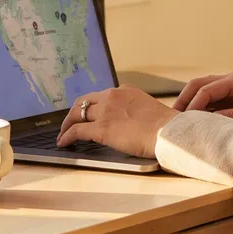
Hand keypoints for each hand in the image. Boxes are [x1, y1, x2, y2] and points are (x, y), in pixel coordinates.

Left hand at [57, 87, 174, 158]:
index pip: (99, 96)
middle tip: (68, 123)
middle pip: (83, 102)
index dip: (89, 106)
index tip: (85, 114)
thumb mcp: (147, 109)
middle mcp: (112, 96)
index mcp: (124, 90)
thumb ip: (134, 111)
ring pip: (76, 114)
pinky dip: (67, 136)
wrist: (168, 132)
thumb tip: (129, 123)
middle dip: (73, 113)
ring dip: (67, 125)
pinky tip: (64, 143)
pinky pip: (76, 131)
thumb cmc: (165, 126)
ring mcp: (105, 112)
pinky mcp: (101, 128)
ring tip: (63, 134)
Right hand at [172, 71, 232, 126]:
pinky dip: (201, 109)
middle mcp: (232, 80)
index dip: (191, 106)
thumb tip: (208, 123)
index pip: (205, 90)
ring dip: (190, 104)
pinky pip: (213, 100)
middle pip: (199, 85)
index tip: (182, 123)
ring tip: (178, 122)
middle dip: (183, 100)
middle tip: (170, 119)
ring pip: (203, 91)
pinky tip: (196, 123)